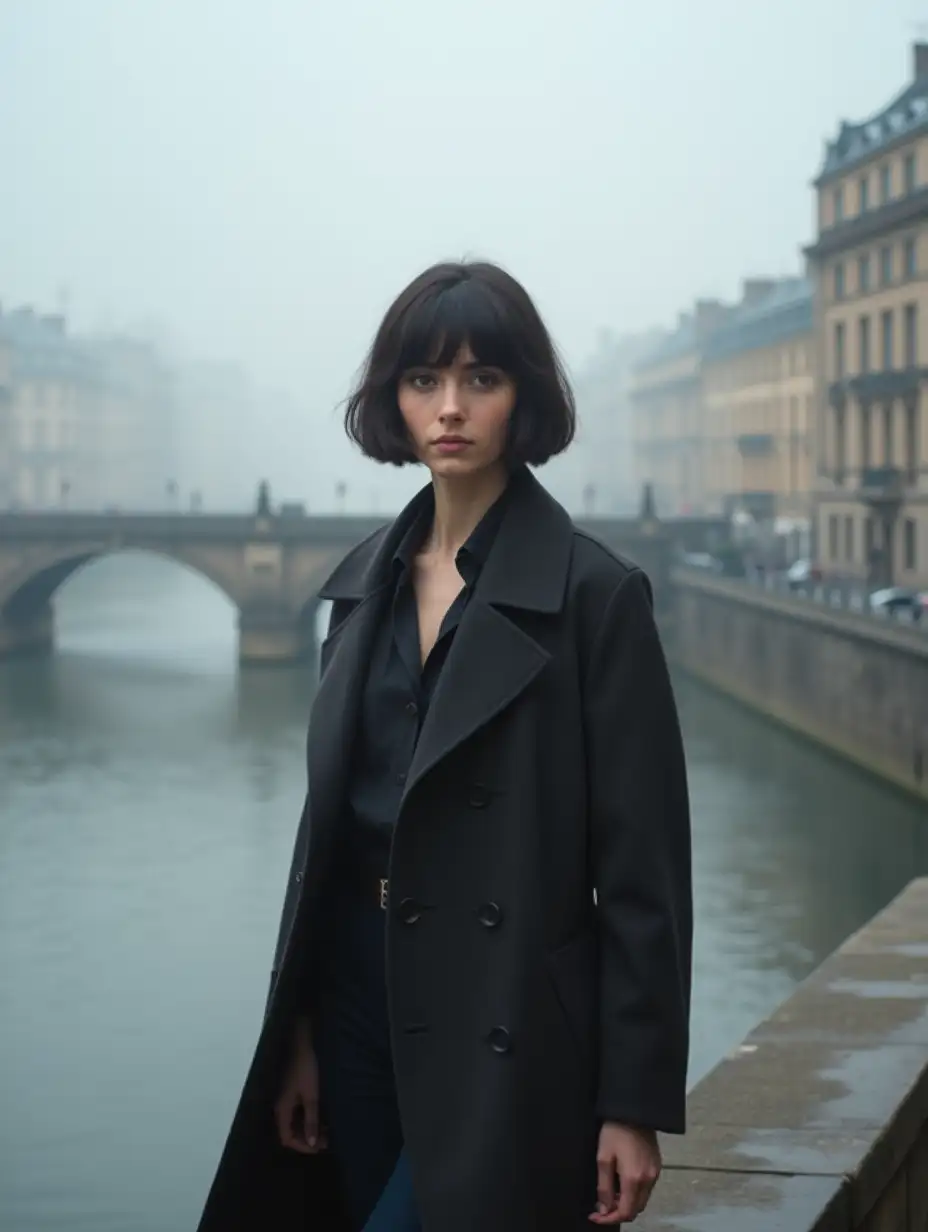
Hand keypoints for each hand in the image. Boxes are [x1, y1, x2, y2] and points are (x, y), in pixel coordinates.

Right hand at [274, 1017, 327, 1153]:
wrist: (303, 1043)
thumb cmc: (306, 1069)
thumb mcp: (311, 1096)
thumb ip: (311, 1120)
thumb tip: (311, 1144)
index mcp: (282, 1110)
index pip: (287, 1138)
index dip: (302, 1147)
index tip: (319, 1148)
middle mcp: (281, 1107)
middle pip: (290, 1132)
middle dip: (307, 1139)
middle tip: (327, 1141)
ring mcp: (287, 1099)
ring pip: (296, 1122)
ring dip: (309, 1129)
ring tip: (328, 1131)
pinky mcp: (293, 1092)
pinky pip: (299, 1112)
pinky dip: (309, 1118)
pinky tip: (323, 1118)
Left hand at [589, 1122, 660, 1223]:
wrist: (634, 1110)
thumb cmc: (614, 1132)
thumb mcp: (603, 1158)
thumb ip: (604, 1187)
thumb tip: (604, 1209)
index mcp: (634, 1179)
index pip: (626, 1212)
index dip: (610, 1218)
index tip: (596, 1216)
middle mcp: (648, 1180)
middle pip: (636, 1209)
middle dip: (618, 1212)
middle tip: (601, 1207)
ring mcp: (655, 1173)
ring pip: (642, 1200)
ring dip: (627, 1203)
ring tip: (610, 1195)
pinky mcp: (657, 1166)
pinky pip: (647, 1189)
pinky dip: (635, 1193)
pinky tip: (623, 1185)